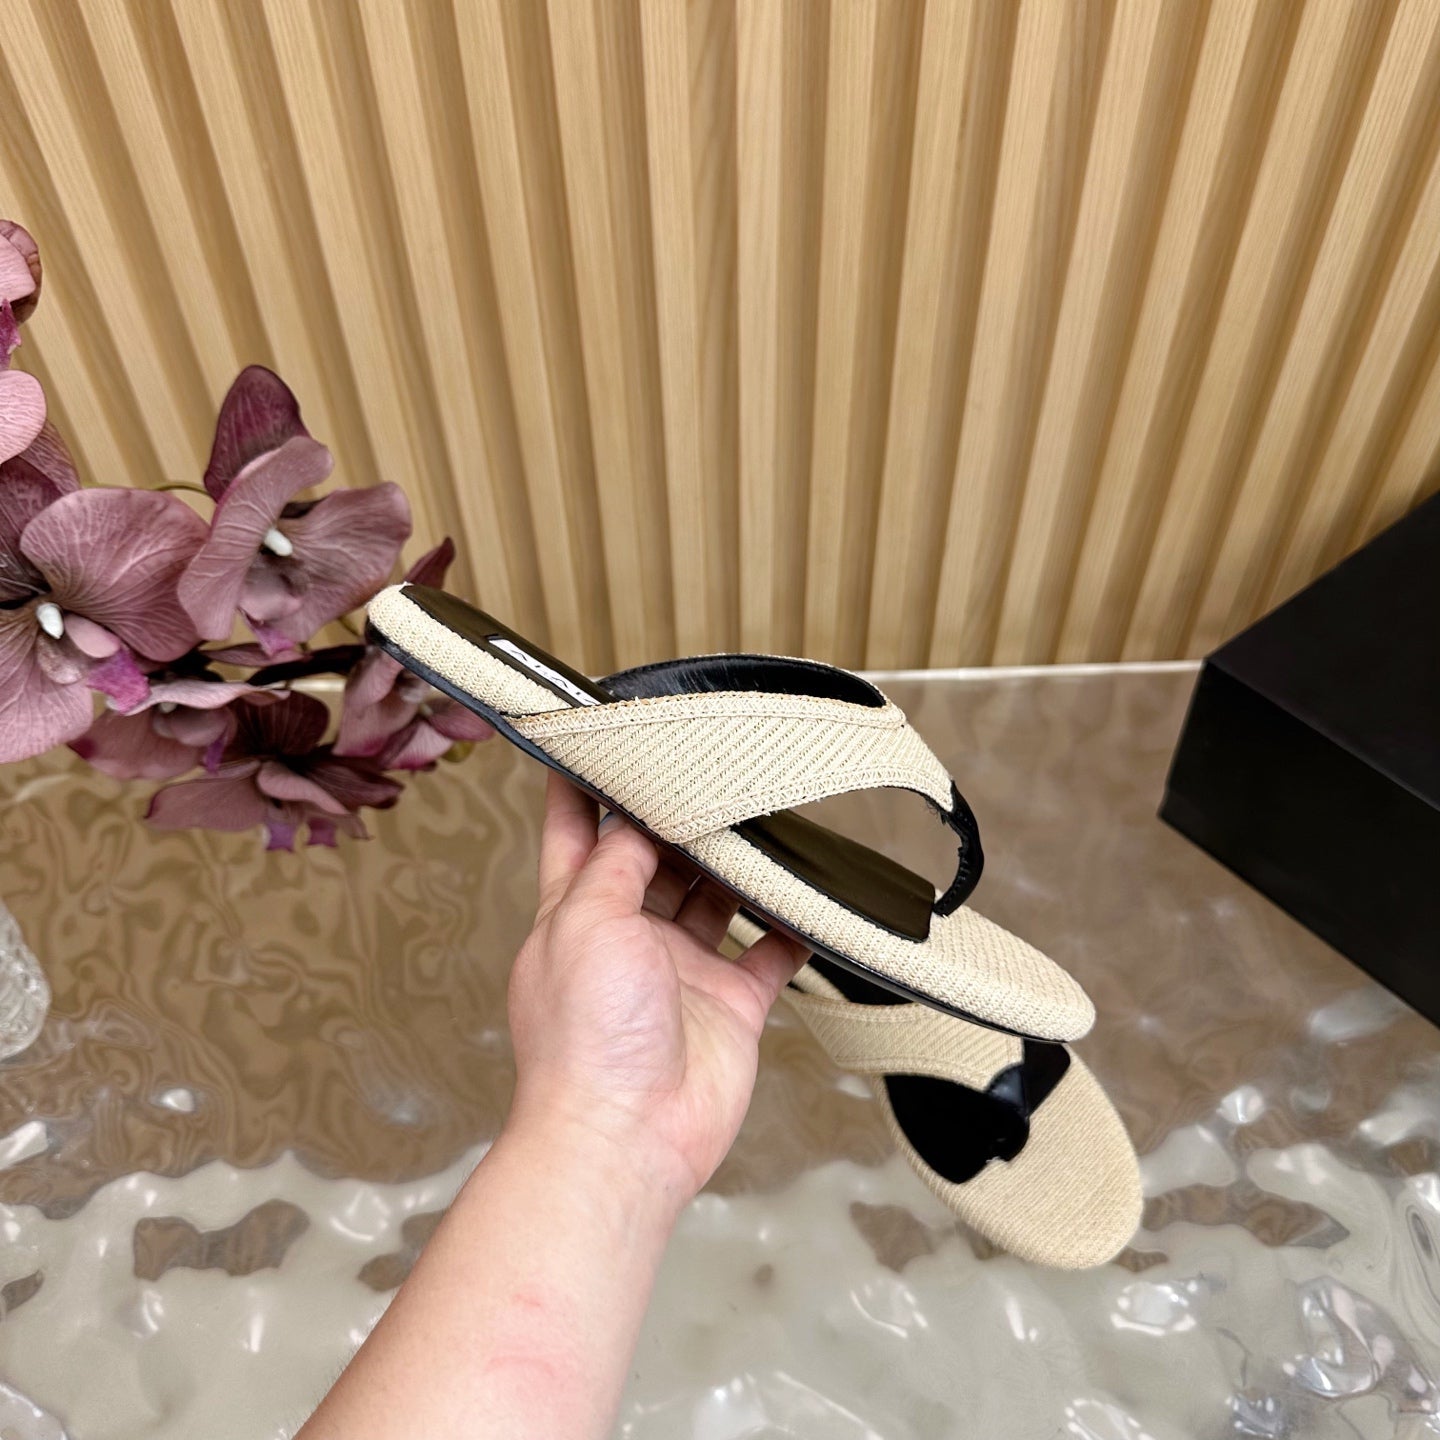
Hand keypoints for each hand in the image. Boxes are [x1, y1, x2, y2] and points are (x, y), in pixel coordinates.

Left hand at [505, 773, 808, 1206]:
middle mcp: (628, 935)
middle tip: (713, 767)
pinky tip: (807, 895)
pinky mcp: (730, 1005)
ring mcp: (681, 970)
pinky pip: (767, 954)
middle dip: (677, 819)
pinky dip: (788, 927)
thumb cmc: (585, 1037)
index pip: (575, 833)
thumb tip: (635, 817)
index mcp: (575, 913)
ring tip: (767, 815)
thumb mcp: (586, 922)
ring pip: (714, 898)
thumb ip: (615, 864)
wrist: (626, 1136)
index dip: (582, 786)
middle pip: (654, 859)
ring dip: (736, 864)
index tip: (599, 736)